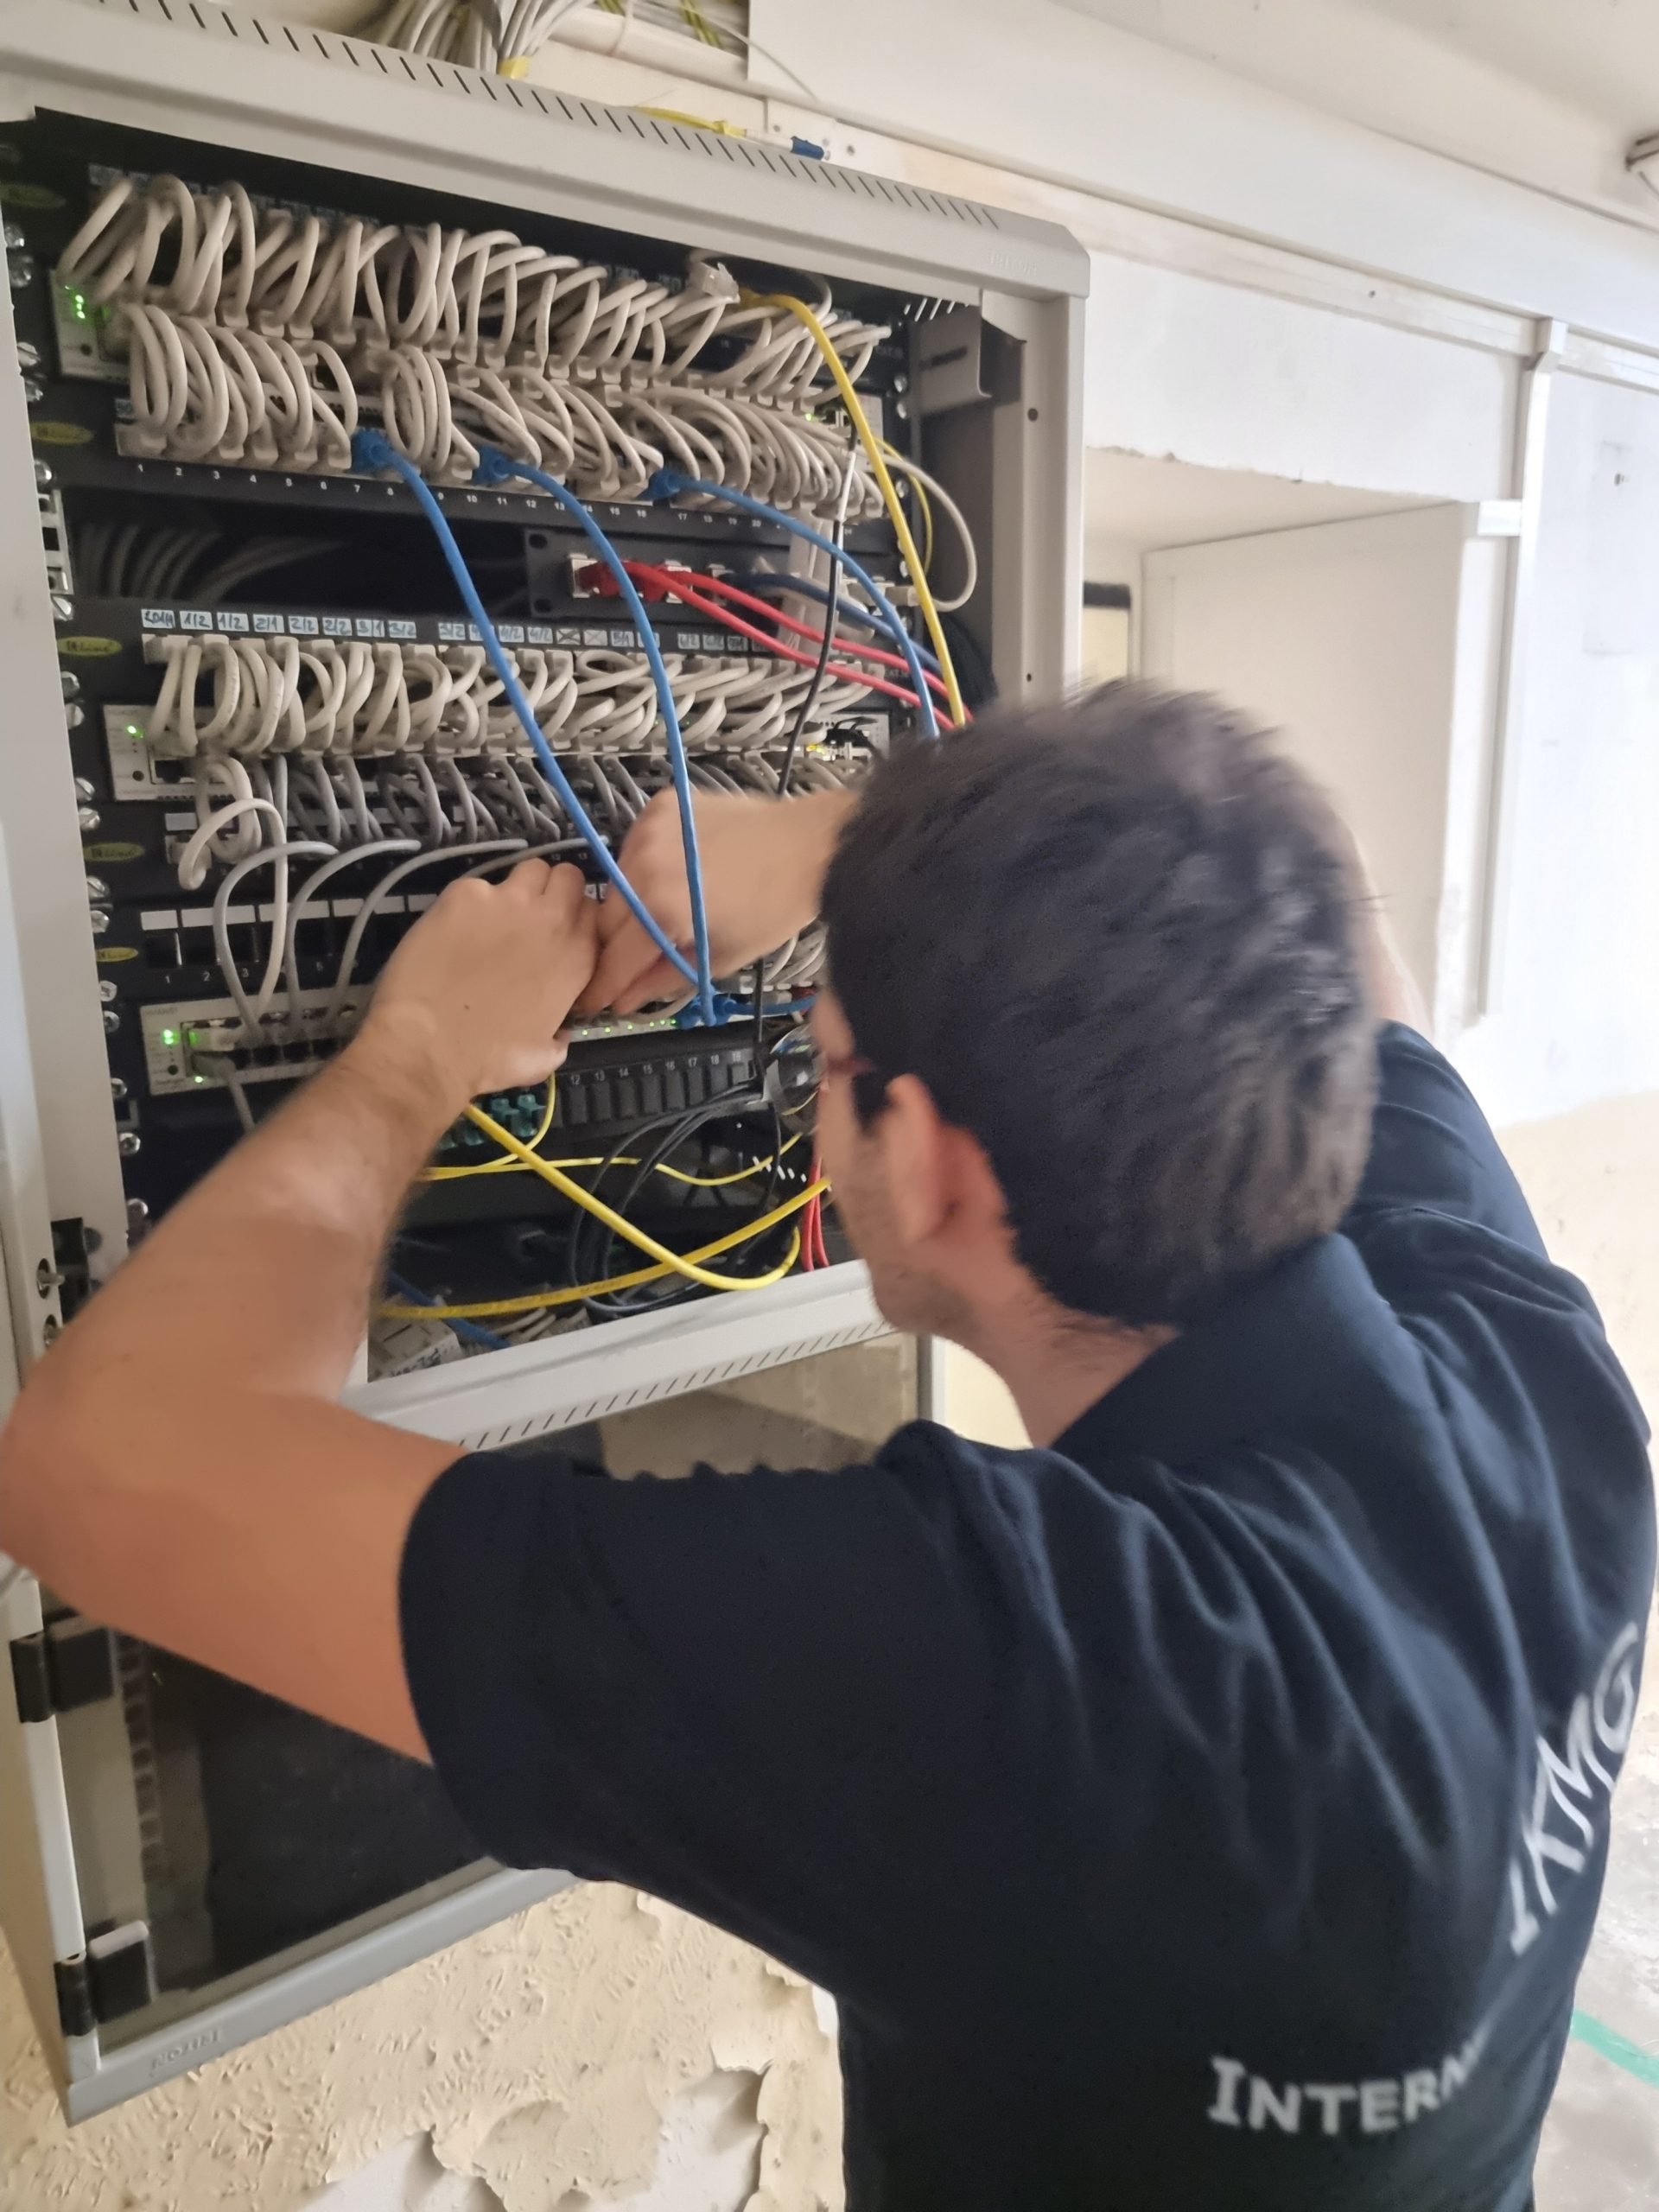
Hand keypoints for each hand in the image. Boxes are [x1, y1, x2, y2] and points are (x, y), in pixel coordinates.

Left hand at [355, 859, 597, 1112]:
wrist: (429, 1045)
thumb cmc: (490, 1058)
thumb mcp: (545, 1056)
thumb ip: (561, 1034)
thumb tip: (560, 1030)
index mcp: (579, 956)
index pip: (595, 912)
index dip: (577, 921)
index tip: (559, 939)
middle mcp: (552, 919)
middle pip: (568, 877)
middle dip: (555, 892)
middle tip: (532, 919)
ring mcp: (507, 900)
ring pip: (530, 868)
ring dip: (520, 889)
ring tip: (497, 917)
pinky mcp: (464, 893)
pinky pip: (477, 886)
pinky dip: (470, 904)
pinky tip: (454, 931)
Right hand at [578, 788, 857, 1015]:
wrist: (809, 846)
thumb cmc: (771, 910)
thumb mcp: (719, 957)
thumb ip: (664, 979)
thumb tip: (624, 1001)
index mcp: (657, 908)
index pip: (614, 957)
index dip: (604, 985)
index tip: (596, 1001)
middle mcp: (642, 864)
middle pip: (606, 919)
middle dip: (616, 945)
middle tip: (632, 960)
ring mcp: (647, 828)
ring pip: (616, 881)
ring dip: (628, 904)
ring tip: (659, 915)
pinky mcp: (658, 805)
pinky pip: (633, 846)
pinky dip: (643, 866)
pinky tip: (671, 876)